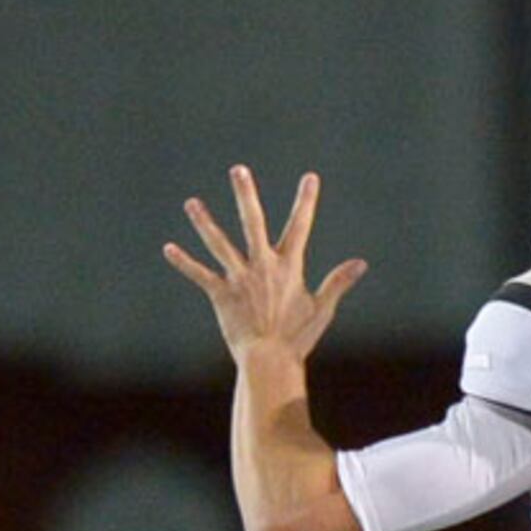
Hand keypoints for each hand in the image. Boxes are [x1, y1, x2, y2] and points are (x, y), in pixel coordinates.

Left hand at [166, 166, 367, 361]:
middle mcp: (262, 267)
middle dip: (246, 195)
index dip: (306, 201)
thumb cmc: (298, 338)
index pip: (300, 227)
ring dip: (204, 223)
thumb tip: (361, 263)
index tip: (310, 178)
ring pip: (219, 244)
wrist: (270, 361)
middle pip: (252, 223)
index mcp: (288, 267)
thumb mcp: (322, 309)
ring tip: (191, 203)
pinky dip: (184, 263)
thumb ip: (338, 282)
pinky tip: (169, 249)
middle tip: (238, 169)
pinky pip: (200, 275)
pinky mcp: (222, 295)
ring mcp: (240, 279)